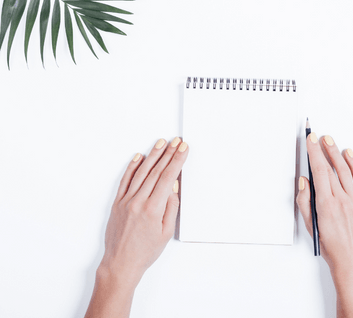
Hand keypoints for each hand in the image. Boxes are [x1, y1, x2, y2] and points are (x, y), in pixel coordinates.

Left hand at [85, 137, 188, 317]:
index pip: (167, 177)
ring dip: (152, 156)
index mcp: (153, 208)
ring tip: (160, 143)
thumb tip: (173, 187)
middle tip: (175, 141)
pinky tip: (139, 157)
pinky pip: (125, 180)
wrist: (121, 263)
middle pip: (155, 171)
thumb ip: (171, 207)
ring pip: (141, 172)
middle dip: (168, 154)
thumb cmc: (145, 251)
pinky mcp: (117, 203)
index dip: (177, 161)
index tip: (183, 149)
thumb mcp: (166, 231)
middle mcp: (138, 201)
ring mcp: (126, 201)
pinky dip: (132, 167)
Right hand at [296, 133, 352, 317]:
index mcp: (326, 205)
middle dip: (323, 149)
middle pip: (331, 168)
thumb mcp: (310, 226)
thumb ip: (305, 202)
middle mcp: (342, 200)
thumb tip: (303, 182)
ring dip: (337, 153)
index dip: (313, 153)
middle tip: (318, 136)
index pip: (319, 171)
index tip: (310, 140)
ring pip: (345, 170)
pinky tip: (349, 155)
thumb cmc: (331, 248)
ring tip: (331, 141)